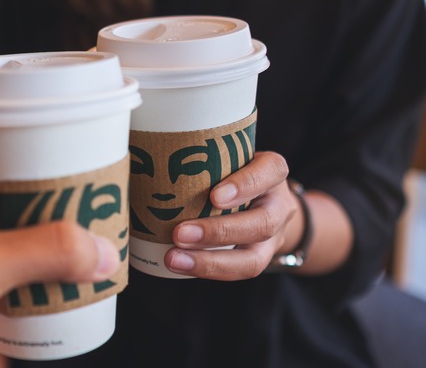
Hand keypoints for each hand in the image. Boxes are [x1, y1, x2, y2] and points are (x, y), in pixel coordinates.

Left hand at [164, 151, 297, 279]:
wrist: (264, 200)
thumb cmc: (234, 170)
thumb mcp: (228, 154)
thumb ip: (203, 156)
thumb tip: (147, 155)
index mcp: (272, 171)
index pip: (270, 171)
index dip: (245, 185)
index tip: (215, 196)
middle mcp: (278, 204)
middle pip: (262, 223)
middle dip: (219, 232)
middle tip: (179, 233)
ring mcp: (272, 237)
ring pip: (253, 259)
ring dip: (210, 262)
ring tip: (173, 258)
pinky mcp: (259, 258)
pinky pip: (238, 271)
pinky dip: (206, 270)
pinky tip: (178, 265)